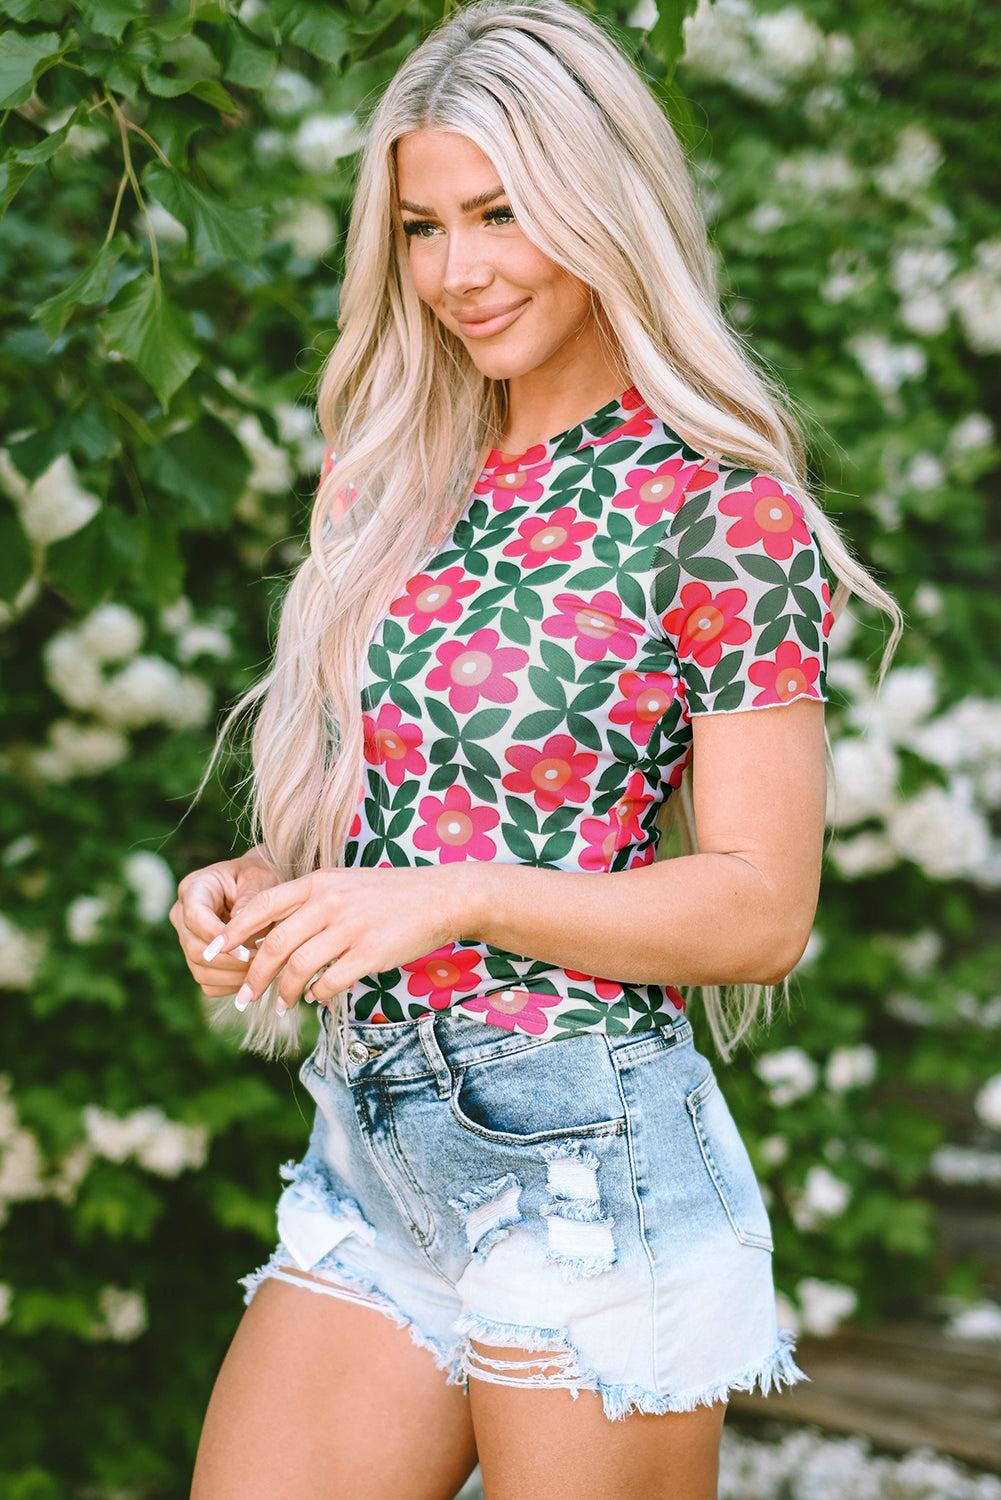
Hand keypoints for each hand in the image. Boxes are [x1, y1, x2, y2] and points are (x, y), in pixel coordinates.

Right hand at [169, 850, 281, 997]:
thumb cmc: (259, 877)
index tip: (249, 950)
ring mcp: (186, 939)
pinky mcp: (196, 959)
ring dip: (233, 976)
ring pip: (200, 970)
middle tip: (263, 961)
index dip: (219, 938)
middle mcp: (182, 915)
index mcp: (194, 888)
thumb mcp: (261, 878)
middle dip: (231, 961)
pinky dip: (231, 984)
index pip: (195, 918)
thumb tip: (238, 922)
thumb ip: (251, 899)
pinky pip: (208, 983)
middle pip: (195, 949)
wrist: (257, 886)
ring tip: (262, 968)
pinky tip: (253, 974)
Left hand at [201, 865, 471, 1013]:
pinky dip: (317, 994)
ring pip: (299, 967)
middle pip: (274, 944)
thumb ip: (309, 904)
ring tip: (281, 1005)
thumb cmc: (389, 894)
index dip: (232, 933)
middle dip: (253, 976)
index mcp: (318, 882)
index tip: (213, 954)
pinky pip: (330, 981)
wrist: (441, 897)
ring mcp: (350, 927)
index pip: (261, 906)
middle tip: (243, 997)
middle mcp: (330, 902)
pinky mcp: (370, 952)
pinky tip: (317, 997)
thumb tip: (271, 936)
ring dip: (284, 992)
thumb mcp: (344, 884)